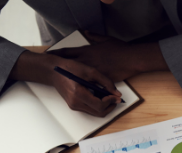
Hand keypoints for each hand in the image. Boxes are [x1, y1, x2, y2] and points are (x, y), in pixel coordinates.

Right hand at [9, 51, 120, 116]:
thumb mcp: (90, 71)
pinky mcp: (74, 105)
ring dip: (105, 107)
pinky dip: (98, 106)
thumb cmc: (70, 68)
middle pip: (99, 112)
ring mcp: (74, 106)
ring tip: (109, 97)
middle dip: (110, 107)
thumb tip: (117, 94)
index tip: (116, 96)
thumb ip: (106, 82)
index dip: (111, 101)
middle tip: (116, 99)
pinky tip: (100, 97)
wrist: (53, 71)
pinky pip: (90, 110)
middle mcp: (75, 103)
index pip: (99, 105)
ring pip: (95, 113)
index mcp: (78, 94)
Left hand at [49, 31, 166, 81]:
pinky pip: (92, 85)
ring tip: (65, 84)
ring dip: (72, 80)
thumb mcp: (106, 39)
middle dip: (60, 68)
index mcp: (87, 51)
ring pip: (79, 77)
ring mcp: (93, 71)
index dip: (57, 54)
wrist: (131, 59)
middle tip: (52, 71)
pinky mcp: (101, 80)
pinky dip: (87, 88)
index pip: (67, 52)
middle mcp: (87, 61)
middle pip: (69, 65)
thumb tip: (87, 33)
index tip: (50, 55)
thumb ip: (94, 36)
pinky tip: (82, 91)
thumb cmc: (120, 49)